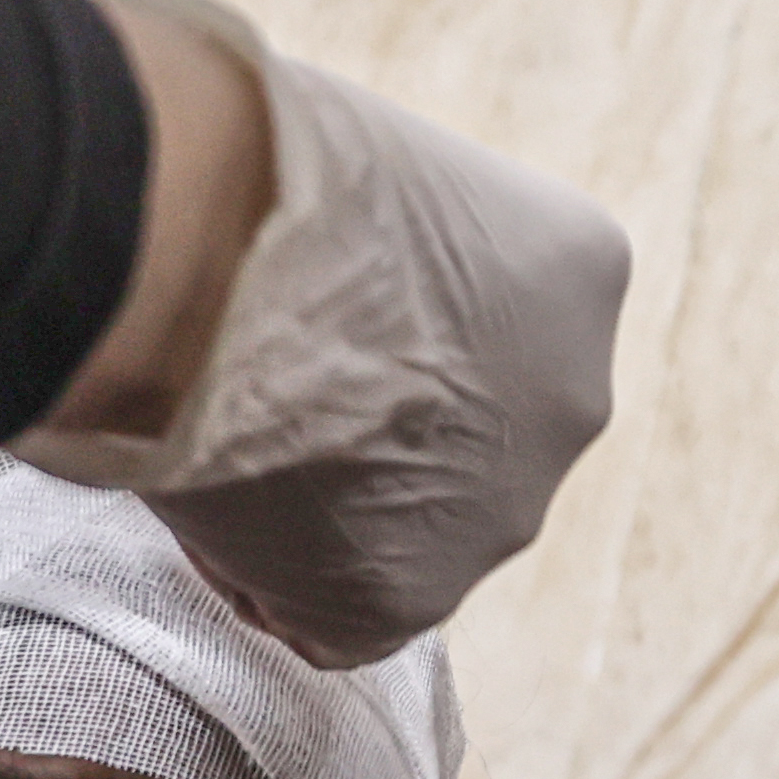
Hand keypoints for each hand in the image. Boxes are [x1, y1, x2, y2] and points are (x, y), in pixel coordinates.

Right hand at [14, 0, 627, 668]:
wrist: (196, 249)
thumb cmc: (253, 164)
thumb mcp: (380, 170)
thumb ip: (400, 249)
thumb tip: (332, 292)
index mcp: (582, 270)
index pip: (491, 329)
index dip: (379, 326)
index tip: (300, 300)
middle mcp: (573, 401)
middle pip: (459, 438)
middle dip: (370, 422)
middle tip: (258, 376)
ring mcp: (501, 516)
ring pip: (401, 532)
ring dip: (320, 502)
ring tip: (227, 430)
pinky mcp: (405, 604)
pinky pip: (331, 614)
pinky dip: (264, 574)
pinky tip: (214, 495)